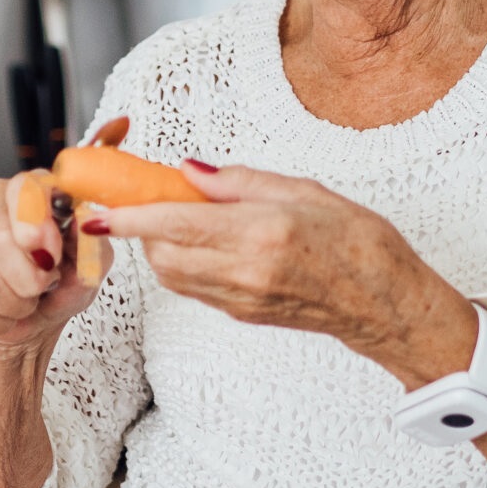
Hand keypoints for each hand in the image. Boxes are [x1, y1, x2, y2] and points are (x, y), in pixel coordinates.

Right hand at [0, 172, 105, 356]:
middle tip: (44, 285)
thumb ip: (89, 243)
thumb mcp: (90, 265)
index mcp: (31, 190)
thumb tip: (83, 223)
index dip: (36, 225)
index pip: (23, 190)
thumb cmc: (62, 283)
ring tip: (26, 300)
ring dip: (15, 304)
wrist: (33, 317)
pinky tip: (5, 310)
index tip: (51, 255)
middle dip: (29, 279)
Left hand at [94, 161, 475, 387]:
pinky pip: (193, 288)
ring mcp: (240, 299)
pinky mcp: (241, 314)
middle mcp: (244, 272)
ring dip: (160, 247)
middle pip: (162, 254)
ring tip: (180, 218)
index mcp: (261, 234)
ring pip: (171, 274)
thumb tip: (188, 172)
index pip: (175, 225)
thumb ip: (240, 182)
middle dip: (144, 229)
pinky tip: (201, 242)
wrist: (386, 304)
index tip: (99, 209)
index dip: (130, 218)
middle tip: (150, 199)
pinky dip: (182, 263)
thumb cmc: (359, 241)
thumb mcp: (306, 191)